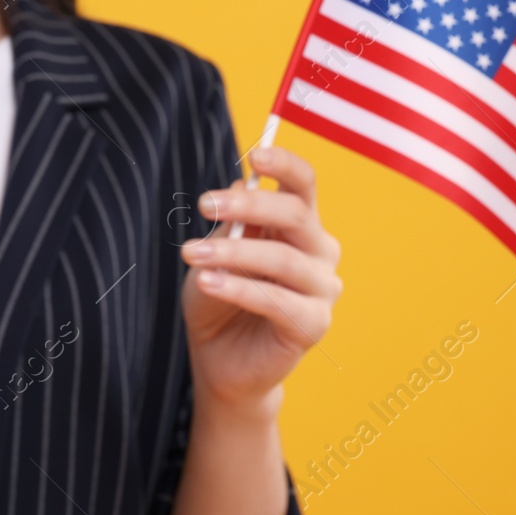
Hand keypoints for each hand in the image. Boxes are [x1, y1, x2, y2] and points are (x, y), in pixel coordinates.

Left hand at [179, 147, 341, 414]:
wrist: (220, 358)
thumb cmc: (219, 296)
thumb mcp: (215, 250)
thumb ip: (232, 222)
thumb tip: (240, 185)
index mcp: (300, 225)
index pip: (304, 185)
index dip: (285, 165)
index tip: (255, 156)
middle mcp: (320, 252)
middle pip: (296, 215)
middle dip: (249, 206)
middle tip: (204, 204)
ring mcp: (323, 290)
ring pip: (283, 259)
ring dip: (233, 253)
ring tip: (192, 253)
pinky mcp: (313, 325)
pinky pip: (277, 301)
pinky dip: (238, 288)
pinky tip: (208, 282)